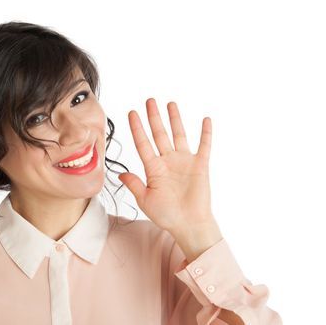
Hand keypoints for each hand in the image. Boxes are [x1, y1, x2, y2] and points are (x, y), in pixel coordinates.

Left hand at [118, 98, 215, 236]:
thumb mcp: (145, 200)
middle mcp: (168, 161)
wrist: (189, 225)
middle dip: (154, 117)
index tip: (132, 113)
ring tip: (170, 103)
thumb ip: (134, 185)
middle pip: (159, 134)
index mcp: (153, 168)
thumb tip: (120, 174)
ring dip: (175, 119)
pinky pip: (204, 146)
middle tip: (149, 101)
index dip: (137, 128)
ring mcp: (184, 162)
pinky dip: (205, 133)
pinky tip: (205, 120)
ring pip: (179, 135)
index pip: (143, 143)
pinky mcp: (200, 166)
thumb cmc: (167, 215)